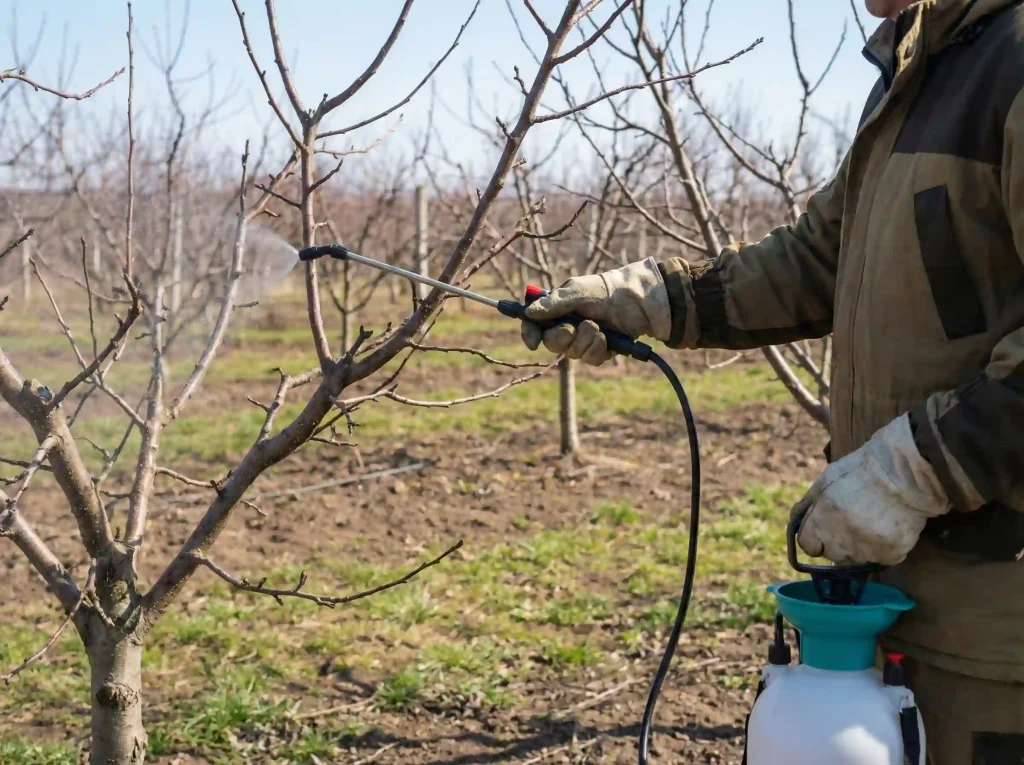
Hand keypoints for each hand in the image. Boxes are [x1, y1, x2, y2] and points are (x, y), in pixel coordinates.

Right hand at [520, 258, 671, 365]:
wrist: (635, 300)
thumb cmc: (603, 290)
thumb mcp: (576, 292)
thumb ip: (553, 303)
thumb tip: (529, 312)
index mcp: (557, 310)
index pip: (535, 326)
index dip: (530, 335)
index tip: (533, 342)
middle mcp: (567, 326)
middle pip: (551, 343)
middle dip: (561, 337)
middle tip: (572, 328)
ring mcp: (583, 340)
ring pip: (572, 353)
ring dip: (584, 341)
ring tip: (598, 327)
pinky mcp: (599, 350)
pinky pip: (590, 359)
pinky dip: (597, 349)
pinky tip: (606, 338)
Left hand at [790, 414, 951, 565]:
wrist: (906, 470)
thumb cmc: (862, 470)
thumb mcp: (826, 480)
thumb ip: (807, 504)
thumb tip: (796, 522)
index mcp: (821, 522)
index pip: (808, 546)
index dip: (815, 536)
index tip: (825, 527)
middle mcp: (842, 542)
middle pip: (832, 554)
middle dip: (837, 542)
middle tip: (852, 520)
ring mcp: (868, 551)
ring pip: (857, 559)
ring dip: (860, 546)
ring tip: (872, 520)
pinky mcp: (892, 555)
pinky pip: (882, 558)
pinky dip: (884, 547)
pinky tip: (888, 525)